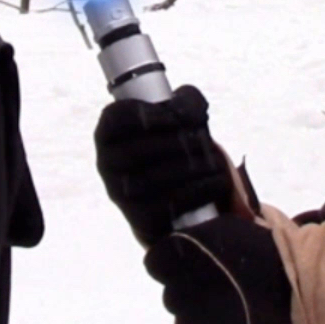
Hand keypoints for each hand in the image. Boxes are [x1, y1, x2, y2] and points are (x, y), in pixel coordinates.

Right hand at [94, 86, 237, 244]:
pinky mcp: (141, 221)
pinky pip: (169, 205)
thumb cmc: (174, 148)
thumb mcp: (179, 119)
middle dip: (177, 143)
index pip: (115, 118)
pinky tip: (217, 180)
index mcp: (109, 134)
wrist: (177, 201)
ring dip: (192, 166)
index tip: (175, 118)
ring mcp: (121, 195)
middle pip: (138, 151)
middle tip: (202, 140)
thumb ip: (186, 102)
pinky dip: (199, 190)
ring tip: (215, 161)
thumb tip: (188, 106)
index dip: (145, 114)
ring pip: (155, 179)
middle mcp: (107, 165)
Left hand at [143, 215, 293, 323]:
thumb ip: (204, 231)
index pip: (156, 261)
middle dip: (188, 292)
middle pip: (171, 292)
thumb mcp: (232, 226)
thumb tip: (188, 233)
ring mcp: (192, 315)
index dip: (171, 265)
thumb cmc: (270, 253)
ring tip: (226, 313)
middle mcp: (182, 281)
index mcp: (186, 248)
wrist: (299, 289)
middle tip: (217, 292)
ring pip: (182, 321)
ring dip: (198, 318)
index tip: (189, 269)